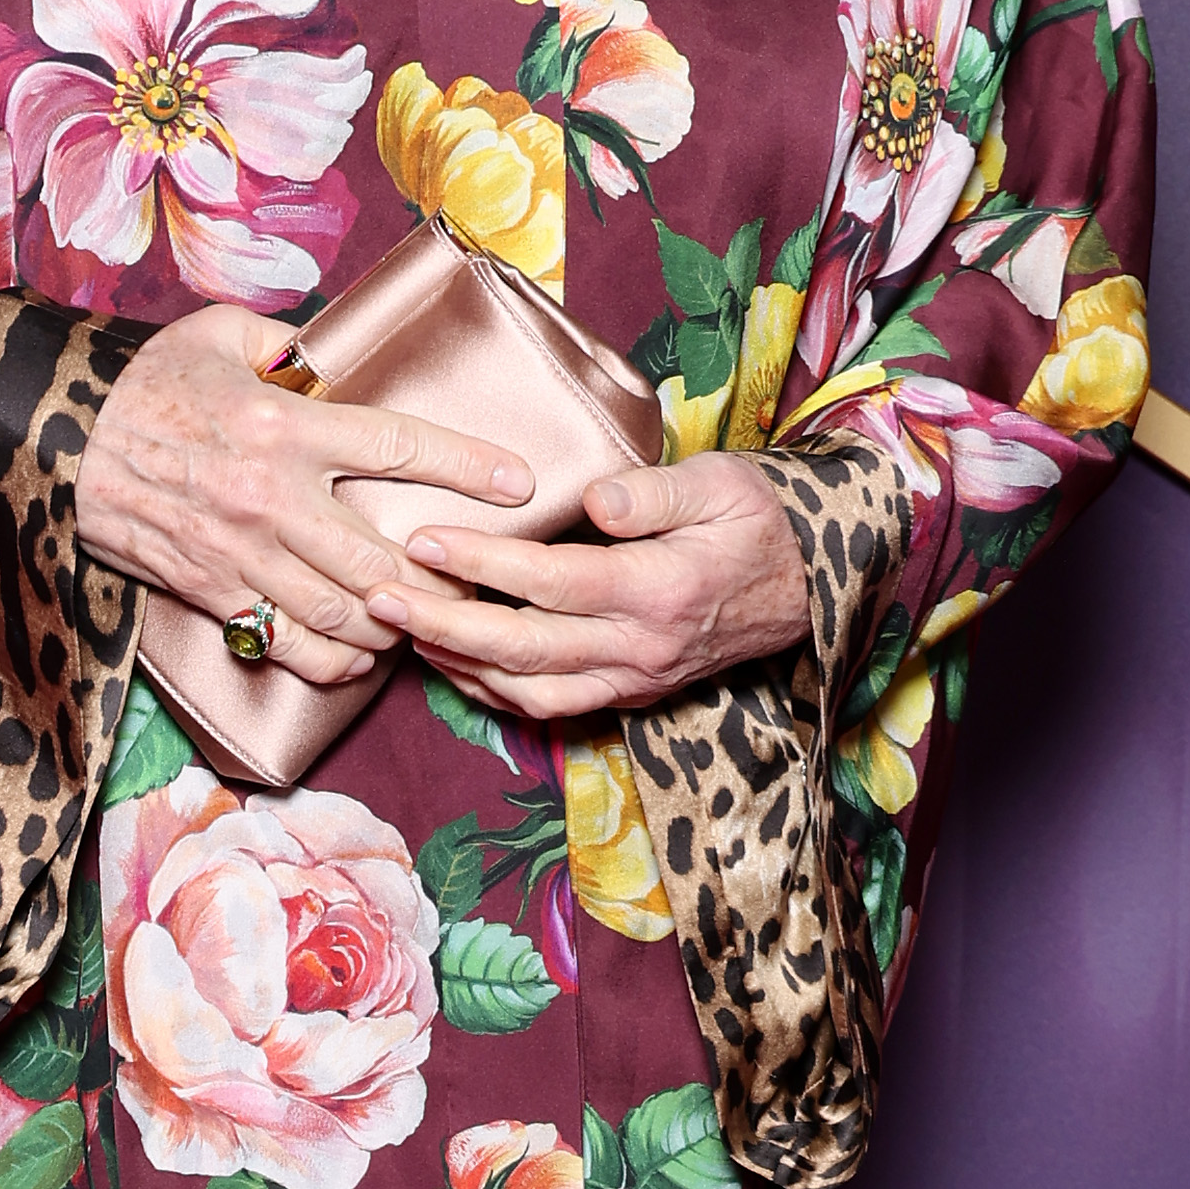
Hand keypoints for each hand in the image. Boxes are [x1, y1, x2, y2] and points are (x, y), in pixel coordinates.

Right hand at [72, 304, 535, 684]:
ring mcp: (242, 553)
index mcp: (284, 426)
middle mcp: (272, 497)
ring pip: (343, 614)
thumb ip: (280, 340)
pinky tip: (358, 654)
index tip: (518, 482)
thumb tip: (323, 349)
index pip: (398, 447)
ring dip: (392, 626)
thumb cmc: (139, 383)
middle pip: (383, 561)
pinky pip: (287, 643)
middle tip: (469, 583)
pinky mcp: (212, 591)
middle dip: (438, 583)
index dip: (466, 466)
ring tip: (420, 622)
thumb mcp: (214, 335)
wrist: (55, 442)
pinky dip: (333, 659)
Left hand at [390, 451, 808, 723]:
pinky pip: (550, 706)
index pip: (550, 581)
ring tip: (400, 630)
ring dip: (457, 664)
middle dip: (441, 623)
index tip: (420, 539)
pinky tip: (453, 663)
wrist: (813, 582)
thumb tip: (593, 499)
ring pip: (528, 690)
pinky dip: (493, 691)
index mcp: (661, 590)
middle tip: (376, 596)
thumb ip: (652, 492)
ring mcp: (635, 679)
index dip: (478, 563)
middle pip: (522, 647)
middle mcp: (642, 647)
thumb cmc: (761, 519)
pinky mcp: (631, 692)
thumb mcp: (722, 482)